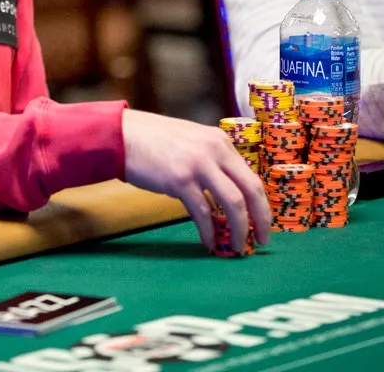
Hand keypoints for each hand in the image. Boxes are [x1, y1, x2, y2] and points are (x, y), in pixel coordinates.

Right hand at [121, 109, 270, 251]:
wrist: (121, 135)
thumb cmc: (153, 141)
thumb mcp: (191, 142)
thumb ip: (211, 160)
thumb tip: (226, 192)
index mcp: (220, 141)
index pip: (251, 177)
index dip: (261, 204)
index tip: (262, 223)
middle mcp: (214, 150)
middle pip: (251, 190)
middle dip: (261, 219)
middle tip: (262, 240)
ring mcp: (197, 164)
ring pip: (233, 203)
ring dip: (239, 230)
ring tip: (238, 246)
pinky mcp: (179, 179)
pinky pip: (203, 212)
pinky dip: (209, 231)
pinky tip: (209, 242)